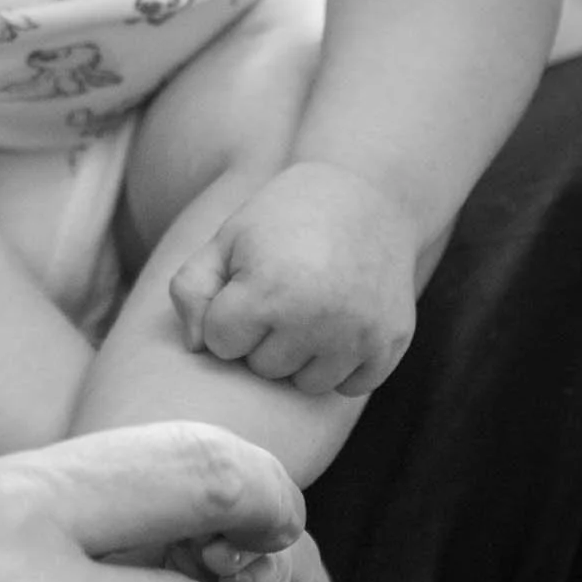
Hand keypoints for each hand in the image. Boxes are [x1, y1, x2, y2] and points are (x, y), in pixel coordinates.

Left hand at [169, 161, 418, 394]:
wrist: (366, 194)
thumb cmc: (282, 220)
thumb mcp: (226, 239)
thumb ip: (191, 290)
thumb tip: (196, 348)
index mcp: (268, 289)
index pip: (219, 344)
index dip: (226, 314)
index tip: (245, 284)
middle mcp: (317, 318)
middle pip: (262, 368)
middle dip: (262, 336)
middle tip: (283, 291)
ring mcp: (359, 333)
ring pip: (306, 385)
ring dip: (300, 356)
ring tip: (309, 308)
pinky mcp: (390, 342)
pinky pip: (350, 387)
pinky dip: (340, 365)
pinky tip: (339, 323)